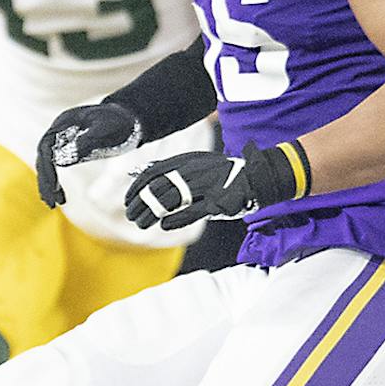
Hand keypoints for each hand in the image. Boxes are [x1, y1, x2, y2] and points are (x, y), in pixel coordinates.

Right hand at [36, 102, 141, 206]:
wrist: (129, 119)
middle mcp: (59, 131)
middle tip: (51, 201)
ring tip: (53, 203)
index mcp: (64, 123)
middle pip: (43, 157)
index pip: (46, 148)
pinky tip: (59, 196)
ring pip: (47, 164)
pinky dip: (55, 181)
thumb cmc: (120, 122)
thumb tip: (59, 161)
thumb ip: (84, 143)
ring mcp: (62, 140)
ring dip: (48, 184)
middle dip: (46, 180)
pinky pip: (55, 166)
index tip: (54, 187)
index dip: (47, 168)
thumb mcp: (106, 131)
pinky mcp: (68, 149)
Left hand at [124, 142, 300, 231]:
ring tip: (141, 223)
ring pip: (171, 199)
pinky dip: (175, 218)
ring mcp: (207, 186)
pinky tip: (164, 224)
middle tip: (131, 215)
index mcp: (187, 160)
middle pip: (158, 187)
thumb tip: (137, 174)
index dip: (136, 187)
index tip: (128, 200)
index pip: (152, 173)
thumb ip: (169, 169)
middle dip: (140, 203)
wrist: (256, 178)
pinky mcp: (218, 202)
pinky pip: (192, 211)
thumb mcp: (195, 164)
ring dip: (152, 213)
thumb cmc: (221, 174)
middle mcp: (195, 170)